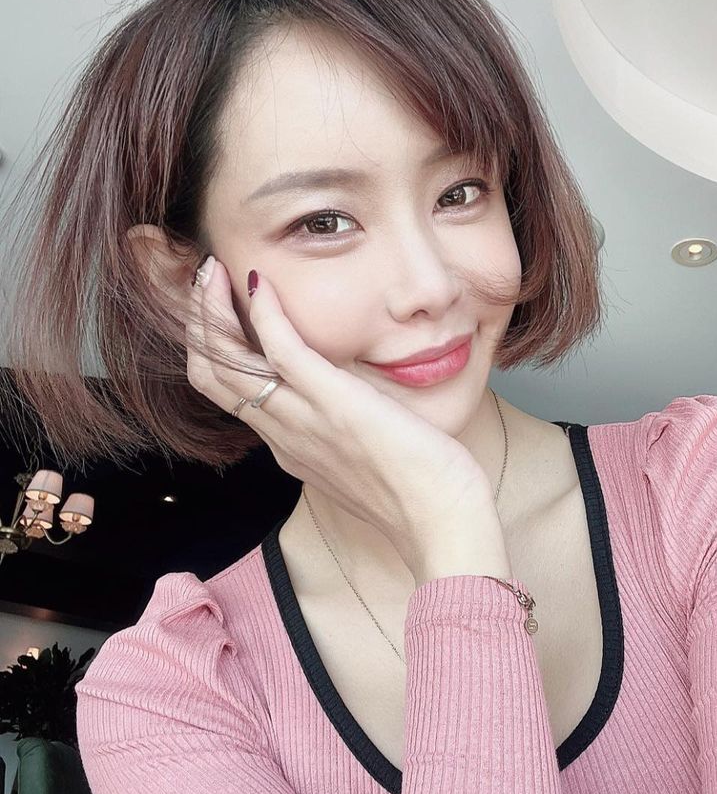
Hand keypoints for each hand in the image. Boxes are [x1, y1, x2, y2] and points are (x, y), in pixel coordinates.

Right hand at [185, 256, 497, 579]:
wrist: (442, 524)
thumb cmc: (422, 493)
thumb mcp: (366, 459)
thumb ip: (345, 430)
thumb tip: (354, 403)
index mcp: (290, 447)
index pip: (227, 392)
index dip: (210, 347)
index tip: (218, 308)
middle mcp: (284, 435)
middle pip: (210, 374)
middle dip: (195, 321)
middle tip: (202, 277)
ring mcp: (304, 420)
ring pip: (226, 363)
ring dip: (210, 310)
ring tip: (212, 269)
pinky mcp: (336, 404)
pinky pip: (282, 351)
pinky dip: (263, 313)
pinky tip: (260, 283)